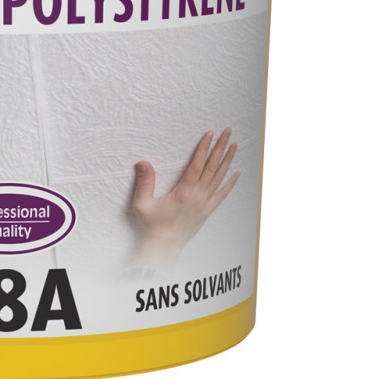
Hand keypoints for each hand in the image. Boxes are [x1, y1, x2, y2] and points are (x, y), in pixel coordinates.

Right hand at [132, 129, 239, 272]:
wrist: (164, 246)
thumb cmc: (153, 226)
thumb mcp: (143, 204)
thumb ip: (144, 183)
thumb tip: (143, 163)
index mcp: (184, 193)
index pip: (197, 165)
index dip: (204, 148)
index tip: (209, 134)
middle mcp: (198, 197)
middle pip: (212, 167)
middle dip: (220, 148)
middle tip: (228, 132)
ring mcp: (205, 204)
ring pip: (219, 178)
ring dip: (227, 160)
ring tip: (235, 145)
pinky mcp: (207, 210)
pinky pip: (222, 194)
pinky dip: (230, 182)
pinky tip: (236, 172)